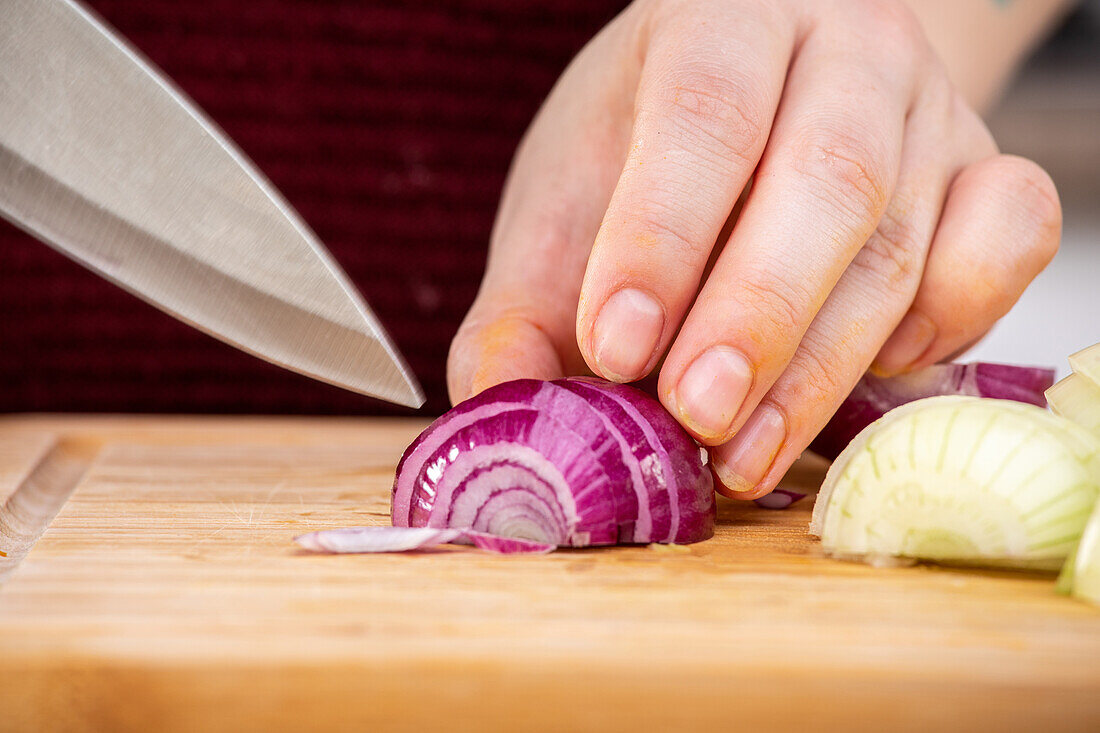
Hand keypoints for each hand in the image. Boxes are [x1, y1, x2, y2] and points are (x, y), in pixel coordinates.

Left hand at [447, 0, 1060, 498]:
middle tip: (693, 415)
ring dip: (819, 367)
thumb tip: (498, 406)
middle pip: (825, 177)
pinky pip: (1002, 250)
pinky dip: (946, 324)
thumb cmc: (652, 154)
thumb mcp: (567, 203)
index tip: (615, 348)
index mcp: (720, 17)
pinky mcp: (989, 177)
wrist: (770, 101)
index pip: (702, 112)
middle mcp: (844, 49)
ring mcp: (929, 112)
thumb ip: (523, 306)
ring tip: (739, 451)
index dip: (659, 236)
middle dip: (755, 317)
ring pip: (900, 241)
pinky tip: (864, 373)